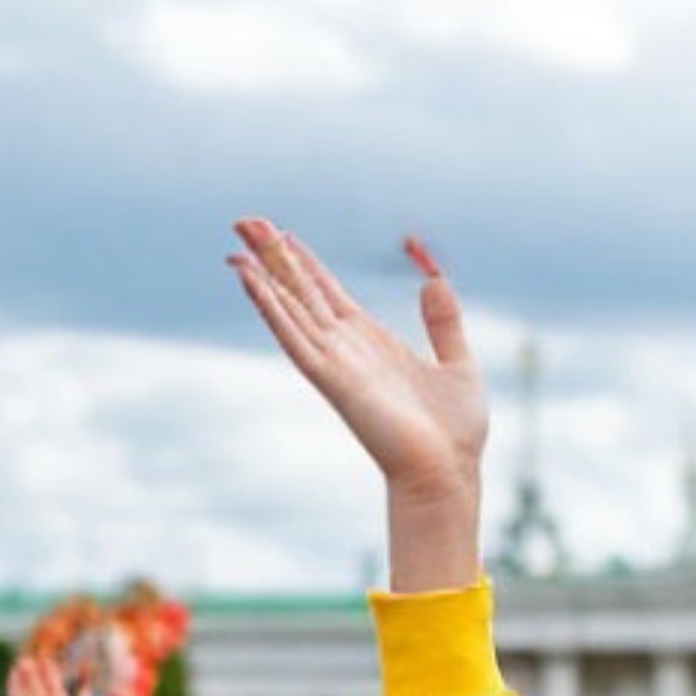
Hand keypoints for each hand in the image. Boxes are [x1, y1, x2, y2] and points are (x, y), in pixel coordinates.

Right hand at [230, 221, 486, 509]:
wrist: (448, 473)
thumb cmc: (454, 433)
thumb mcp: (458, 363)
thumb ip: (444, 322)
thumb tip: (433, 280)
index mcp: (372, 342)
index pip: (327, 292)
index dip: (305, 263)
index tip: (283, 234)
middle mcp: (346, 349)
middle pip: (301, 292)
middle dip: (274, 257)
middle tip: (245, 221)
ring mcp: (336, 364)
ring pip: (290, 309)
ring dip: (263, 276)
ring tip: (237, 245)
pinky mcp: (332, 380)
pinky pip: (294, 337)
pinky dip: (271, 309)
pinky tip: (252, 281)